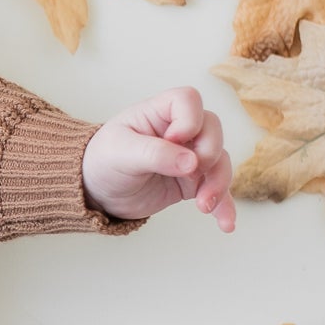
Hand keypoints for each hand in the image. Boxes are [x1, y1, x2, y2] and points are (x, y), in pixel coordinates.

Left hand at [81, 86, 235, 232]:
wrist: (99, 192)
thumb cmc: (103, 161)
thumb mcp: (121, 152)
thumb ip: (155, 154)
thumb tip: (191, 163)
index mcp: (159, 113)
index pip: (188, 101)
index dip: (189, 120)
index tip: (174, 140)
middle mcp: (179, 131)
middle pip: (213, 130)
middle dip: (209, 153)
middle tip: (191, 173)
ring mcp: (189, 157)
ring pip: (220, 161)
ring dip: (219, 183)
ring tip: (204, 205)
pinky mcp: (192, 182)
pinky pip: (217, 190)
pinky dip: (223, 206)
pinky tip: (225, 223)